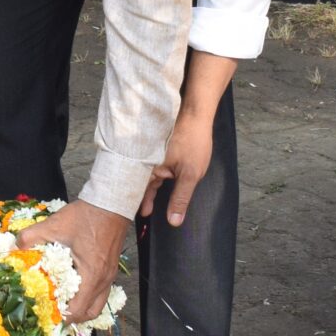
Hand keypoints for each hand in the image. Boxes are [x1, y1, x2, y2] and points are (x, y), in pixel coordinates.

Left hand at [17, 199, 129, 324]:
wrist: (111, 202)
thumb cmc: (87, 215)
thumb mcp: (55, 224)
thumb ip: (31, 236)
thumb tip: (15, 245)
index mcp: (92, 274)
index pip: (79, 309)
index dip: (63, 317)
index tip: (48, 317)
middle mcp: (104, 279)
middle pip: (91, 312)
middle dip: (73, 317)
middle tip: (55, 313)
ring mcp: (110, 275)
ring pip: (98, 303)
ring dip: (82, 307)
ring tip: (64, 303)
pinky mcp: (111, 268)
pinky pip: (101, 291)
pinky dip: (88, 296)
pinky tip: (75, 286)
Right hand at [147, 108, 215, 226]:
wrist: (196, 114)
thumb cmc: (194, 141)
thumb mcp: (191, 175)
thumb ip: (180, 199)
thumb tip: (173, 222)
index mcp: (149, 167)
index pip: (139, 192)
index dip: (141, 205)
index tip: (143, 216)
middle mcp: (144, 159)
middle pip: (139, 183)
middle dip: (141, 197)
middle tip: (143, 212)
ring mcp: (148, 151)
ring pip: (144, 173)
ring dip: (146, 186)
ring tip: (147, 200)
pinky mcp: (154, 147)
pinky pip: (149, 164)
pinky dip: (151, 174)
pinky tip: (155, 179)